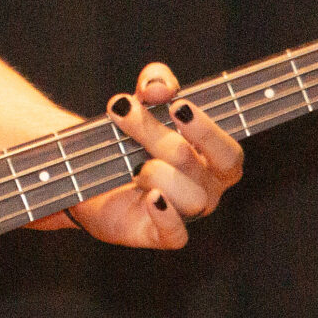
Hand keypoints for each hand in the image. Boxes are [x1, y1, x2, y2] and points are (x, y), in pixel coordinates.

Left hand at [62, 62, 243, 247]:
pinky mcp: (160, 234)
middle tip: (125, 113)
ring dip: (156, 172)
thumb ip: (156, 83)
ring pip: (191, 198)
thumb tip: (159, 87)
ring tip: (131, 163)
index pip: (228, 152)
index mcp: (213, 159)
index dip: (207, 130)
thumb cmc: (130, 137)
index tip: (177, 105)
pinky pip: (176, 234)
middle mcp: (206, 188)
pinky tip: (150, 196)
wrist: (89, 174)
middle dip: (158, 136)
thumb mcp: (143, 101)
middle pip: (198, 165)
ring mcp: (185, 213)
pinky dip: (166, 215)